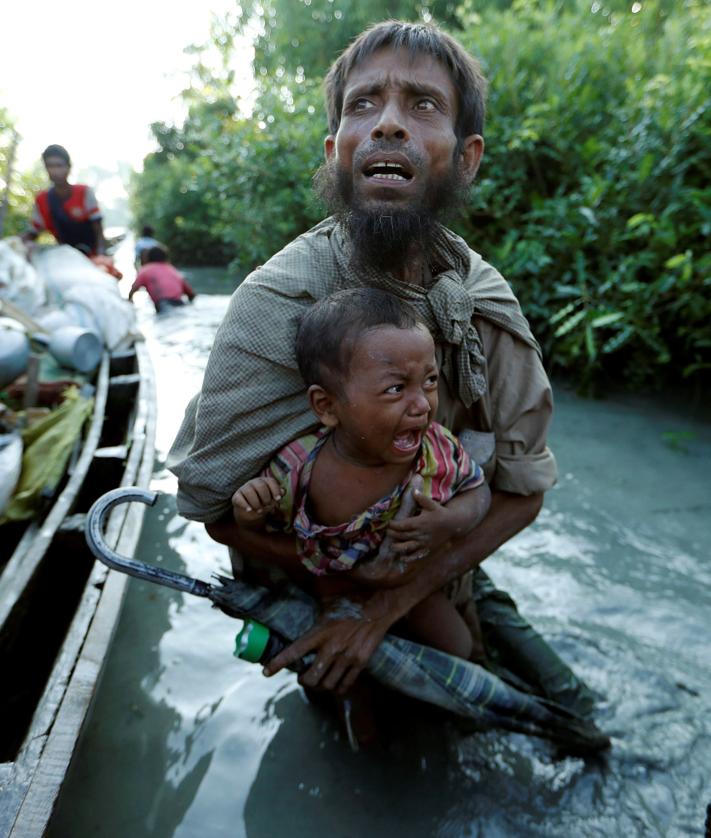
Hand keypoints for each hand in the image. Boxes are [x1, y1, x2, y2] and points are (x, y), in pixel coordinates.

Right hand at [231, 476, 282, 525]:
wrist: (250, 512)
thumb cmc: (264, 503)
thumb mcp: (272, 500)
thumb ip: (278, 495)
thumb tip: (283, 491)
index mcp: (264, 481)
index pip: (270, 481)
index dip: (275, 490)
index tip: (278, 499)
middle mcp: (254, 482)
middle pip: (261, 486)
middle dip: (266, 498)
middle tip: (267, 506)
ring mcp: (244, 489)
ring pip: (249, 491)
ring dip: (256, 503)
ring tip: (260, 511)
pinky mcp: (236, 497)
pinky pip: (239, 499)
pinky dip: (245, 505)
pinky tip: (249, 510)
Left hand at [263, 592, 401, 693]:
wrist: (381, 604)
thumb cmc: (352, 600)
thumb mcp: (328, 602)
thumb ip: (313, 611)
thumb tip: (295, 601)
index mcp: (321, 631)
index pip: (295, 651)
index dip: (278, 663)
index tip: (266, 672)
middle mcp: (332, 647)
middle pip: (310, 678)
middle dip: (303, 680)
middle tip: (303, 676)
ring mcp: (347, 657)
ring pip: (327, 685)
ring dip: (320, 686)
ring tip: (319, 679)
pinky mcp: (361, 662)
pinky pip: (345, 685)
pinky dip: (338, 688)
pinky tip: (335, 683)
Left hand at [386, 490, 457, 558]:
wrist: (453, 524)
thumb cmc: (440, 512)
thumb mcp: (431, 504)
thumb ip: (421, 498)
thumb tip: (413, 490)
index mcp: (419, 522)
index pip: (402, 525)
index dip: (393, 525)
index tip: (388, 523)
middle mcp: (420, 533)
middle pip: (402, 536)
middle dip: (392, 534)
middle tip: (386, 532)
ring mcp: (423, 542)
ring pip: (407, 547)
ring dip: (397, 547)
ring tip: (391, 546)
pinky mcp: (427, 548)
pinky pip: (417, 555)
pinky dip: (409, 557)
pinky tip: (402, 558)